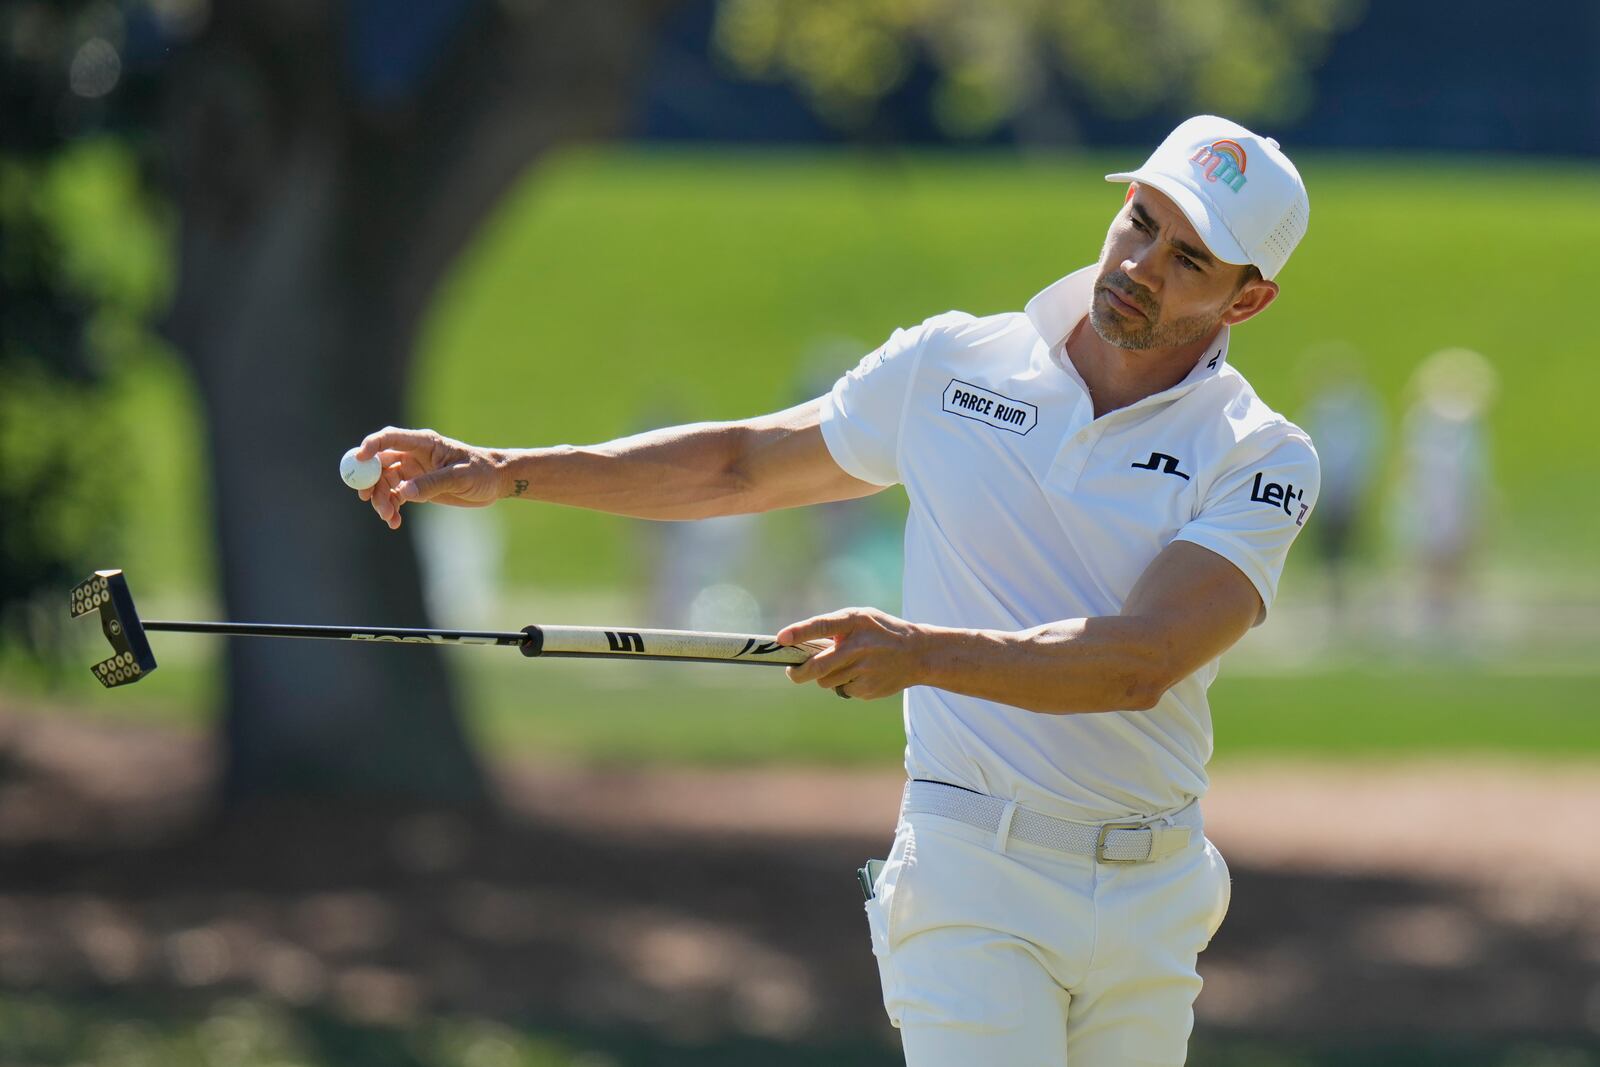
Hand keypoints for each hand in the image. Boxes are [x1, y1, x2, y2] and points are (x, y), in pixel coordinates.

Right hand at [352, 427, 504, 529]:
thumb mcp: (460, 477)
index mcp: (424, 443)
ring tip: (389, 517)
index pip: (390, 438)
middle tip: (370, 500)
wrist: (494, 482)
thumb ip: (432, 483)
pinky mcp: (416, 487)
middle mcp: (414, 455)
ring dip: (381, 499)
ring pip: (384, 483)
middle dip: (371, 482)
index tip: (359, 460)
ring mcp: (413, 471)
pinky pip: (395, 496)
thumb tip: (403, 492)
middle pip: (380, 464)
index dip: (371, 446)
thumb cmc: (481, 472)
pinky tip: (395, 522)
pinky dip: (391, 508)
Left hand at [776, 607, 926, 699]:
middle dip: (798, 673)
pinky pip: (843, 690)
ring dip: (826, 676)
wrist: (918, 653)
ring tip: (844, 666)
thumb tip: (802, 646)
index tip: (780, 638)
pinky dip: (845, 684)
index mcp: (855, 621)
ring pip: (826, 681)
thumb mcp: (863, 618)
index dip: (799, 632)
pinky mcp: (868, 689)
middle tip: (792, 672)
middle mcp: (859, 646)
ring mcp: (864, 669)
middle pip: (817, 666)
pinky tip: (862, 675)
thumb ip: (836, 627)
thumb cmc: (882, 632)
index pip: (822, 626)